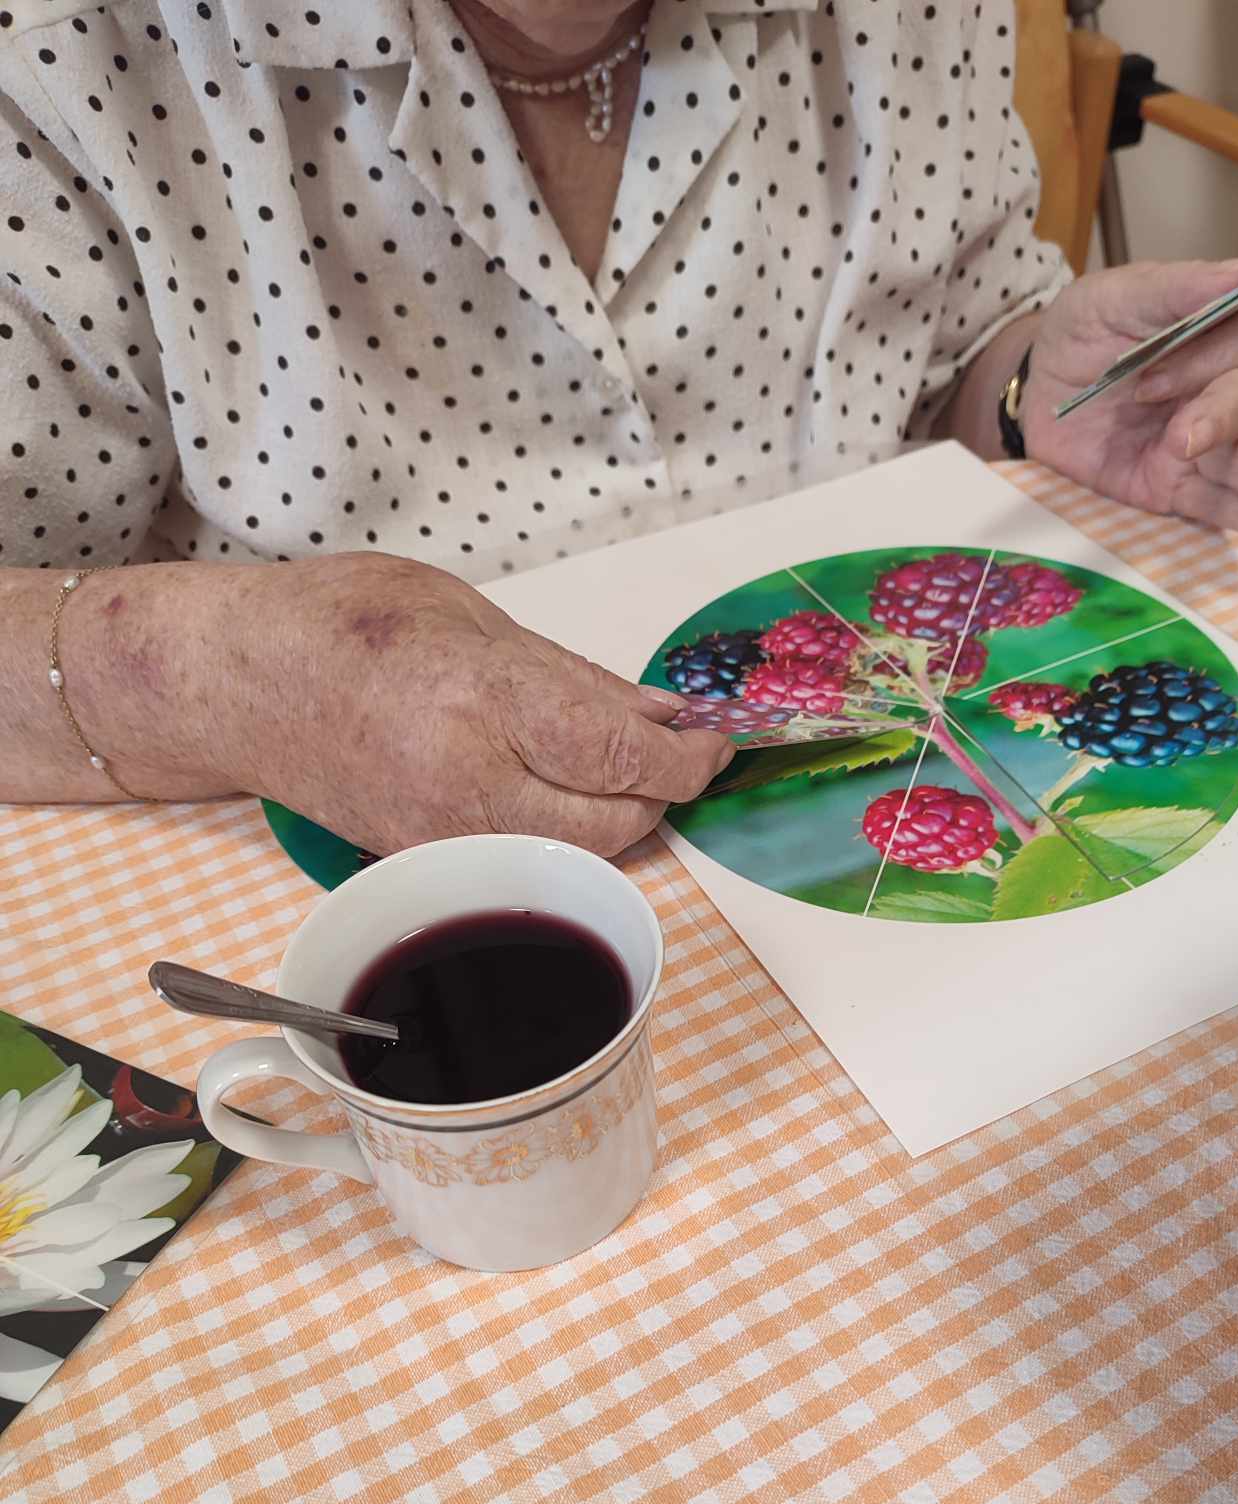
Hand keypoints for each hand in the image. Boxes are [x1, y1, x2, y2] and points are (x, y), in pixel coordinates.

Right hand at [221, 554, 730, 855]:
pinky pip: (529, 863)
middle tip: (670, 752)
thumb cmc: (342, 626)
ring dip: (618, 820)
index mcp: (479, 698)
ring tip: (613, 768)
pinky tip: (559, 792)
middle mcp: (463, 781)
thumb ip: (571, 676)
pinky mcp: (430, 866)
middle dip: (659, 792)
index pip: (617, 751)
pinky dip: (566, 836)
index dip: (685, 757)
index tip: (714, 741)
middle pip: (614, 824)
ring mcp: (443, 838)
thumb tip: (658, 716)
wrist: (237, 685)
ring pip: (579, 857)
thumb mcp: (471, 617)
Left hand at [1022, 260, 1237, 539]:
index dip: (1229, 346)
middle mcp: (1229, 382)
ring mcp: (1208, 440)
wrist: (1036, 394)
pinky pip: (1222, 503)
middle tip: (1176, 432)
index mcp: (1225, 326)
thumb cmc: (1082, 334)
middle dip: (1221, 413)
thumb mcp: (1111, 298)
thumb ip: (1174, 287)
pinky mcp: (1179, 486)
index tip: (1159, 363)